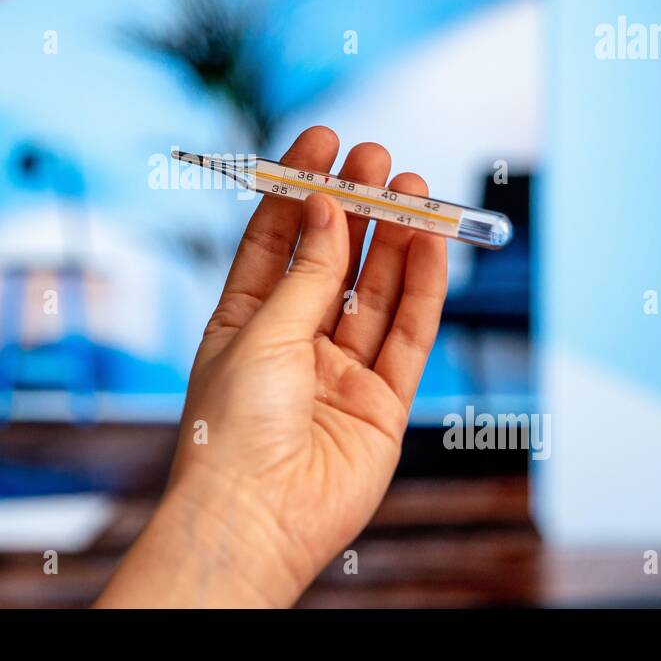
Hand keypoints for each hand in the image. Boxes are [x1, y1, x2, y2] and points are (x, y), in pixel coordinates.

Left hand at [97, 127, 447, 606]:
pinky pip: (406, 336)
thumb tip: (324, 206)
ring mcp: (339, 373)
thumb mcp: (261, 333)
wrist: (255, 520)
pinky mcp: (381, 404)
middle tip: (377, 158)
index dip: (299, 189)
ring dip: (395, 240)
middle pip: (332, 260)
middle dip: (355, 207)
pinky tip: (427, 246)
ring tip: (412, 189)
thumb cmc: (232, 428)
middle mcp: (293, 343)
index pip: (276, 239)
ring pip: (375, 293)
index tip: (323, 139)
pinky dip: (420, 291)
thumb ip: (306, 274)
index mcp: (244, 322)